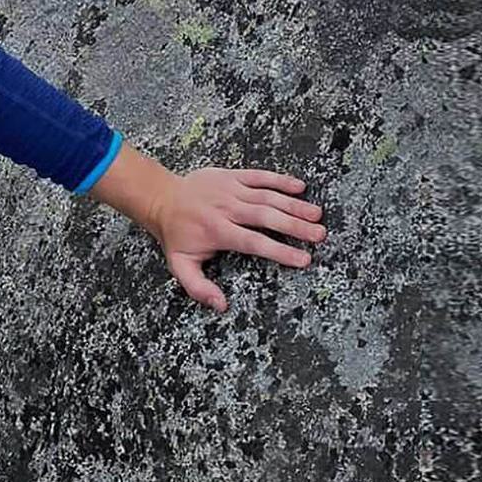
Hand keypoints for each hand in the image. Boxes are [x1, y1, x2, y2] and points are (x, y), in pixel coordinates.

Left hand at [149, 168, 326, 311]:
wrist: (161, 198)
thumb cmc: (176, 234)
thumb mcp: (180, 265)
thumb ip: (198, 287)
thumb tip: (221, 305)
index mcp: (217, 231)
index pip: (254, 242)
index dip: (280, 251)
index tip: (303, 259)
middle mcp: (226, 208)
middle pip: (266, 217)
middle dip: (295, 226)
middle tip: (319, 235)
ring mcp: (230, 189)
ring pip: (267, 196)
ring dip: (294, 205)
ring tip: (317, 215)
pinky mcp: (231, 175)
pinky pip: (259, 176)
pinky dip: (280, 180)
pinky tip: (300, 187)